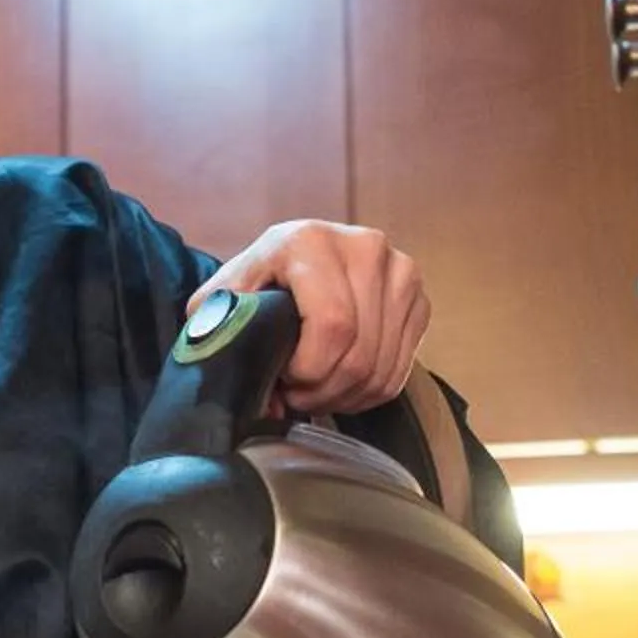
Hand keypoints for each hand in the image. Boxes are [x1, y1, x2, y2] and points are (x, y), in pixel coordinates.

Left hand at [193, 221, 429, 413]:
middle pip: (359, 354)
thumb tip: (247, 382)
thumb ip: (219, 329)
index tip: (284, 380)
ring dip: (343, 396)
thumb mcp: (225, 297)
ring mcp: (399, 272)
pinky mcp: (418, 300)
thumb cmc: (259, 285)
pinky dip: (368, 392)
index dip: (308, 371)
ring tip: (314, 390)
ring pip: (380, 369)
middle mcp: (365, 247)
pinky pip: (399, 371)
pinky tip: (341, 383)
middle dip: (322, 391)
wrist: (296, 262)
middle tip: (296, 395)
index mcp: (312, 241)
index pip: (333, 325)